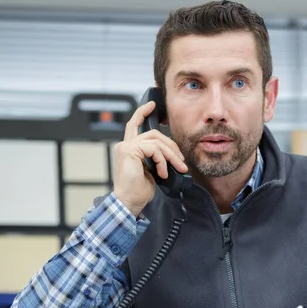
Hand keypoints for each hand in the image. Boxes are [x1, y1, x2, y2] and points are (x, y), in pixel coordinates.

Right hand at [112, 100, 187, 216]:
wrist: (129, 202)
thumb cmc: (138, 191)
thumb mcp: (151, 171)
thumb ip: (156, 159)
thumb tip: (172, 157)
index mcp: (129, 149)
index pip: (134, 125)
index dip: (143, 112)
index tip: (153, 105)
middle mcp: (125, 145)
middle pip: (153, 133)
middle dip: (171, 145)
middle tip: (181, 161)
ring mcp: (126, 147)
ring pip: (156, 141)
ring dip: (171, 155)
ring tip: (177, 169)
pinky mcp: (129, 151)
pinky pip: (154, 149)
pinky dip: (163, 161)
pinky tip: (162, 173)